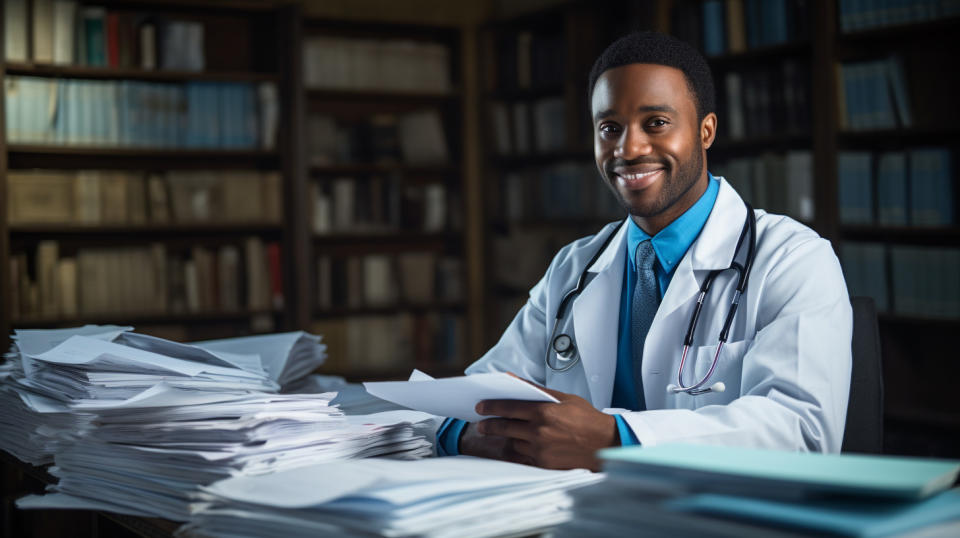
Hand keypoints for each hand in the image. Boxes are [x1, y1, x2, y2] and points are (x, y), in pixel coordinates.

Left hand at [470, 381, 617, 470]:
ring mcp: (541, 449)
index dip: (491, 406)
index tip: (480, 406)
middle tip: (480, 424)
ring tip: (499, 433)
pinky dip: (518, 448)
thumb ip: (536, 389)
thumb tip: (513, 380)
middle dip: (489, 425)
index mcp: (544, 411)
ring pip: (512, 442)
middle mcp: (539, 431)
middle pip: (505, 427)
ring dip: (505, 437)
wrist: (604, 443)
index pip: (509, 407)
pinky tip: (517, 443)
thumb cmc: (586, 418)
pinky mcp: (544, 462)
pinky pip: (523, 455)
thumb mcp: (563, 398)